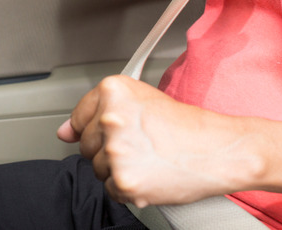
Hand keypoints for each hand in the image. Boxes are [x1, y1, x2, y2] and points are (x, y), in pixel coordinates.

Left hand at [57, 76, 262, 206]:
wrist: (218, 150)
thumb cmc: (188, 127)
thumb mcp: (141, 102)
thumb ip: (96, 113)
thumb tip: (63, 132)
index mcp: (113, 91)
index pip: (79, 117)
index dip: (97, 127)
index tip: (113, 131)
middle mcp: (110, 118)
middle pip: (86, 146)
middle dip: (109, 149)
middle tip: (142, 144)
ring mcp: (116, 151)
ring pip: (98, 170)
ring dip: (119, 169)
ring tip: (149, 158)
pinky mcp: (124, 181)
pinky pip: (111, 190)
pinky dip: (129, 188)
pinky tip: (151, 174)